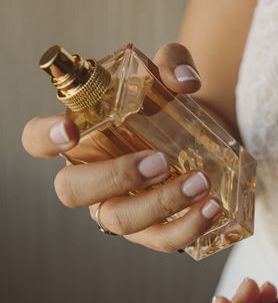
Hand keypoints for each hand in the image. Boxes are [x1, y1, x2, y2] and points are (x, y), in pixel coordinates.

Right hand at [21, 43, 222, 252]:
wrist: (207, 138)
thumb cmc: (170, 107)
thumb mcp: (169, 76)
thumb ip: (172, 62)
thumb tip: (185, 81)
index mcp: (83, 139)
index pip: (38, 140)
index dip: (44, 137)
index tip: (69, 129)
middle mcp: (92, 178)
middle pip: (74, 190)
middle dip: (114, 177)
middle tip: (159, 161)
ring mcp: (121, 208)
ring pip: (121, 221)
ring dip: (160, 204)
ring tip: (201, 183)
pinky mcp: (154, 230)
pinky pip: (163, 240)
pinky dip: (189, 227)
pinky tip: (213, 207)